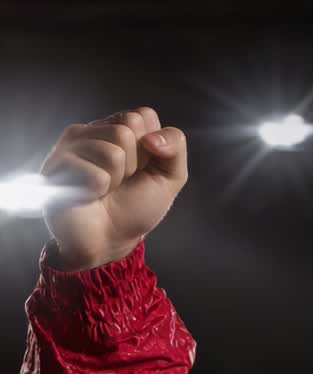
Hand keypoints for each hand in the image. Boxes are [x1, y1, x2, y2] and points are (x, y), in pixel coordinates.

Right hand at [40, 107, 187, 270]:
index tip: (141, 168)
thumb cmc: (135, 206)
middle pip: (126, 129)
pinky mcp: (56, 165)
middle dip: (135, 163)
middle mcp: (91, 130)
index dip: (152, 148)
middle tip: (121, 181)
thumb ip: (175, 148)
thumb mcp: (170, 177)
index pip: (143, 115)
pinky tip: (88, 195)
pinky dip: (98, 190)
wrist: (110, 239)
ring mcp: (70, 145)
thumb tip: (153, 138)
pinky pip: (95, 174)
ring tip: (105, 189)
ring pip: (112, 151)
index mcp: (117, 127)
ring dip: (116, 179)